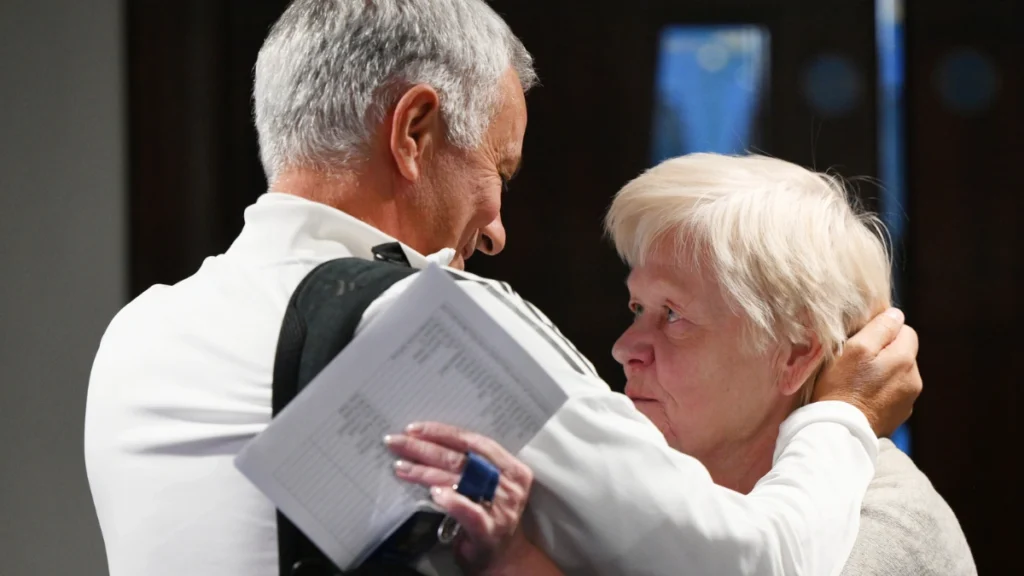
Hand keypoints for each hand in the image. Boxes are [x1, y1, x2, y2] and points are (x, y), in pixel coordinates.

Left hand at [384, 422, 535, 574]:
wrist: (503, 558)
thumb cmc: (490, 515)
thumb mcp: (487, 485)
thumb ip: (470, 466)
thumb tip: (427, 442)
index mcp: (512, 467)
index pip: (474, 442)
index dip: (442, 433)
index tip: (414, 429)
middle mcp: (510, 485)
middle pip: (461, 459)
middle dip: (425, 448)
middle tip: (397, 442)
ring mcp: (501, 508)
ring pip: (459, 481)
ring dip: (425, 472)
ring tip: (401, 466)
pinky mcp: (489, 530)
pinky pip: (468, 511)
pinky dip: (450, 500)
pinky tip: (433, 493)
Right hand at [813, 307, 921, 436]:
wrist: (839, 430)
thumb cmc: (842, 386)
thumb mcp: (855, 348)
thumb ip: (880, 328)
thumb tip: (896, 314)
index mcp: (906, 360)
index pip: (905, 330)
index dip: (883, 331)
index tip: (861, 341)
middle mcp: (914, 380)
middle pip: (902, 353)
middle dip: (884, 352)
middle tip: (856, 361)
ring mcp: (908, 401)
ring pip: (897, 374)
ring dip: (882, 372)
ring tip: (858, 381)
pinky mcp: (898, 416)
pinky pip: (892, 393)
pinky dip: (880, 391)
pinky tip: (862, 397)